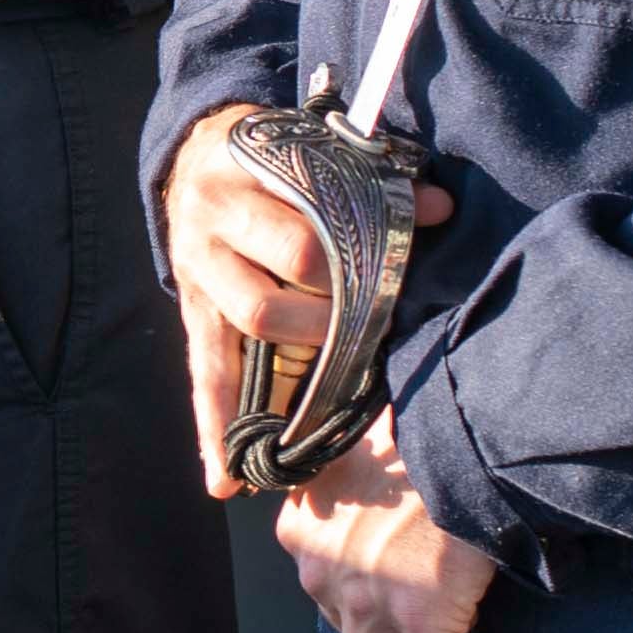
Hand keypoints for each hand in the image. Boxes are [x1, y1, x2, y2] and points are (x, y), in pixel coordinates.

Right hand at [158, 106, 453, 496]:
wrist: (194, 154)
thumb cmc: (269, 158)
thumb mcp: (310, 151)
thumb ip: (369, 177)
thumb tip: (438, 209)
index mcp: (241, 182)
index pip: (303, 232)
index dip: (356, 254)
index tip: (398, 271)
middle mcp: (210, 232)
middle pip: (277, 289)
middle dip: (331, 313)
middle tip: (369, 324)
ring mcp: (197, 278)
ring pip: (248, 326)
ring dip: (299, 359)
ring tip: (336, 380)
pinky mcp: (193, 316)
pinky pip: (203, 379)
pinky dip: (213, 431)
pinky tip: (226, 481)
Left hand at [275, 437, 510, 632]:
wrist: (454, 430)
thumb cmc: (408, 434)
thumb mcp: (348, 451)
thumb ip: (340, 484)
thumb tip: (359, 489)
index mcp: (300, 531)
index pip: (320, 588)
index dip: (355, 594)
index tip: (383, 592)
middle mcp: (321, 571)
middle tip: (413, 622)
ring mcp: (369, 600)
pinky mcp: (422, 618)